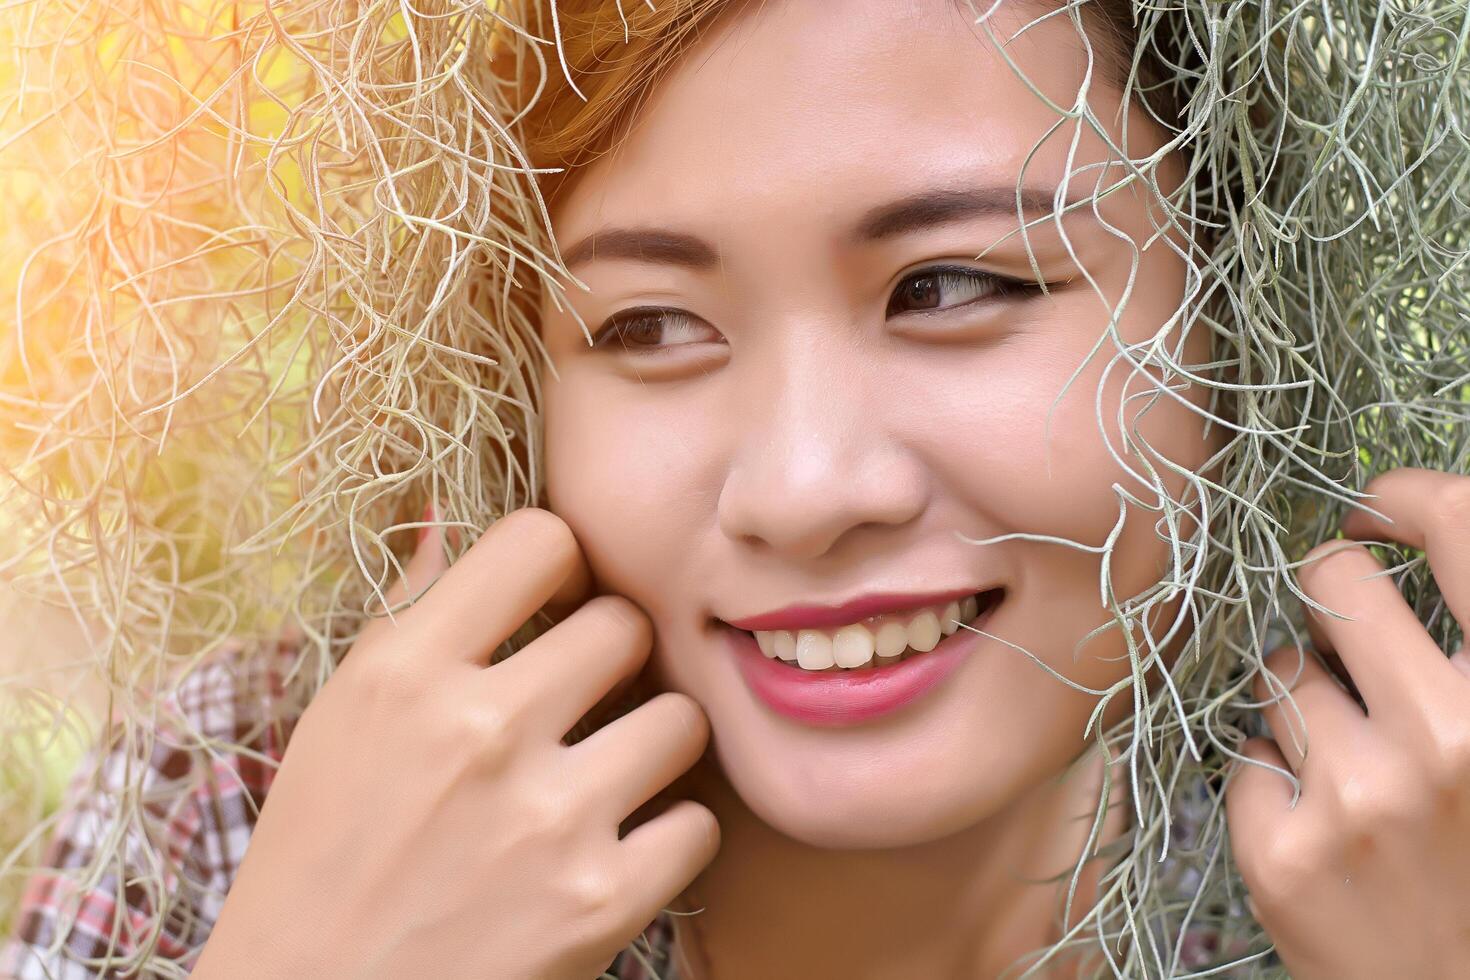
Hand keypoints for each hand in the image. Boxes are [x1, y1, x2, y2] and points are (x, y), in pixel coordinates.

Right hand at [192, 507, 720, 979]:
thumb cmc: (321, 857)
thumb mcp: (340, 720)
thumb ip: (407, 614)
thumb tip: (447, 514)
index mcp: (405, 676)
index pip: (539, 538)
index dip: (559, 563)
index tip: (552, 601)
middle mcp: (480, 734)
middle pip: (626, 624)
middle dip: (614, 656)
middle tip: (589, 695)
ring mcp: (547, 821)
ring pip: (682, 719)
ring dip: (656, 743)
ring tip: (615, 770)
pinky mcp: (599, 905)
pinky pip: (700, 823)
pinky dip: (672, 835)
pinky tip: (623, 844)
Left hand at [1226, 467, 1469, 978]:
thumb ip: (1469, 659)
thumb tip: (1396, 551)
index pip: (1468, 527)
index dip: (1408, 497)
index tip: (1375, 511)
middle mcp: (1455, 739)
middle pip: (1332, 580)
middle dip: (1326, 598)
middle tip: (1345, 649)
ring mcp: (1361, 797)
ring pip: (1278, 672)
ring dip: (1301, 700)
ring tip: (1349, 766)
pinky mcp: (1285, 852)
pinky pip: (1248, 755)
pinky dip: (1274, 778)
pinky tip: (1320, 827)